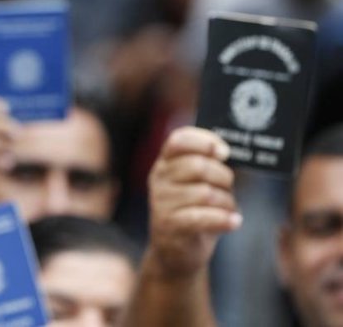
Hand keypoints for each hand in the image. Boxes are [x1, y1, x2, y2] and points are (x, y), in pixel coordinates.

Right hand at [147, 127, 241, 278]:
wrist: (175, 253)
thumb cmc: (193, 211)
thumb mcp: (197, 184)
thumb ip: (209, 165)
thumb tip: (230, 151)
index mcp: (165, 163)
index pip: (179, 140)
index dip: (205, 141)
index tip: (224, 152)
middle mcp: (159, 179)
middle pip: (198, 165)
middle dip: (224, 177)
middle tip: (228, 187)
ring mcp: (161, 202)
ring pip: (206, 193)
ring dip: (227, 202)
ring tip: (228, 210)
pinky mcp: (170, 225)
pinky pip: (203, 217)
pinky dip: (224, 220)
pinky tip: (234, 222)